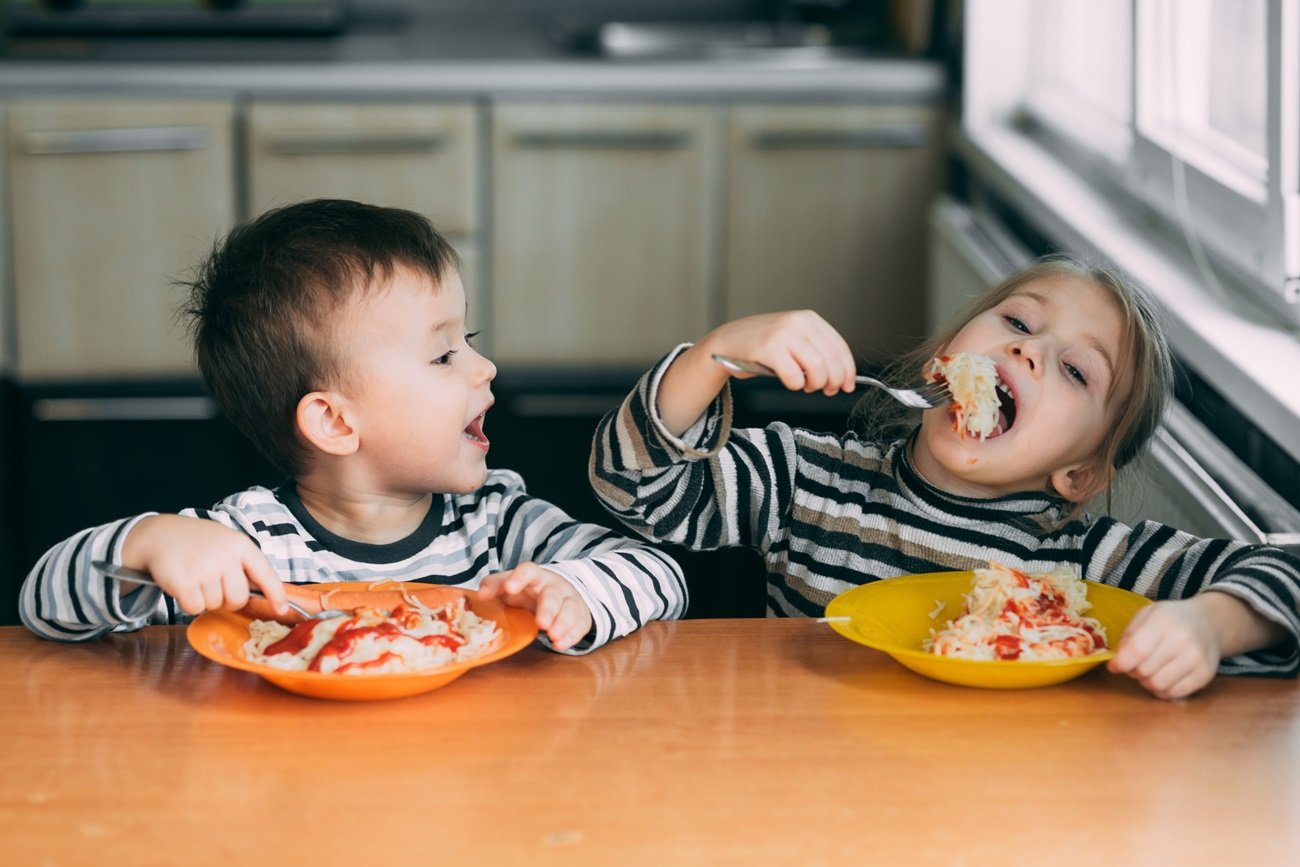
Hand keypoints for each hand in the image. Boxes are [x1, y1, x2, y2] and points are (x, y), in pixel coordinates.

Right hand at [120, 514, 287, 616]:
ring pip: (215, 605)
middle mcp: (226, 556)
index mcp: (240, 545)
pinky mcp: (185, 582)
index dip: (276, 594)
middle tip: (214, 585)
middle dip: (228, 600)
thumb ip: (244, 563)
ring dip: (205, 598)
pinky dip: (188, 602)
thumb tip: (264, 591)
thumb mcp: (226, 542)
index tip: (282, 609)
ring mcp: (205, 569)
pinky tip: (183, 585)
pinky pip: (195, 608)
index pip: (265, 573)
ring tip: (195, 577)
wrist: (159, 534)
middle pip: (239, 598)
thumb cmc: (197, 541)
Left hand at [477, 562, 593, 650]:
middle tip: (542, 623)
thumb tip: (480, 595)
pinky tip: (561, 644)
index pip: (528, 571)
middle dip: (548, 609)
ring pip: (570, 609)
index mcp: (534, 577)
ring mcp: (569, 600)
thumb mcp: (510, 585)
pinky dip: (571, 635)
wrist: (558, 594)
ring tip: (553, 636)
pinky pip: (579, 625)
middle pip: (552, 595)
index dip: (519, 578)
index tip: (509, 589)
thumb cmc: (527, 591)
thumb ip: (494, 586)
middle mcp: (554, 586)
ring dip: (563, 623)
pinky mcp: (580, 616)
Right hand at [698, 310, 858, 396]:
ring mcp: (783, 334)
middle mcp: (798, 322)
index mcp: (809, 319)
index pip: (839, 346)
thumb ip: (815, 350)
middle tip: (827, 390)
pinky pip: (794, 376)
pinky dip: (796, 386)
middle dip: (833, 381)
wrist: (727, 342)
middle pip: (831, 359)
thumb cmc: (761, 345)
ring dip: (815, 384)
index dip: (847, 370)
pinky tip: (790, 383)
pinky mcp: (769, 349)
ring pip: (817, 368)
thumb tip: (841, 375)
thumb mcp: (794, 338)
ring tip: (806, 387)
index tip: (848, 385)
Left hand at [1107, 598, 1220, 699]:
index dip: (1121, 662)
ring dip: (1146, 682)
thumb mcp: (1147, 614)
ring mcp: (1196, 659)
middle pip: (1144, 670)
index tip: (1114, 666)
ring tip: (1148, 670)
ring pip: (1158, 685)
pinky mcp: (1205, 675)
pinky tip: (1162, 678)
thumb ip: (1129, 635)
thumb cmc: (1171, 619)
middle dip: (1132, 671)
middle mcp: (1183, 641)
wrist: (1209, 623)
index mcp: (1163, 621)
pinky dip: (1162, 690)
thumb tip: (1117, 660)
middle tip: (1134, 664)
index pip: (1138, 650)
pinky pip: (1173, 694)